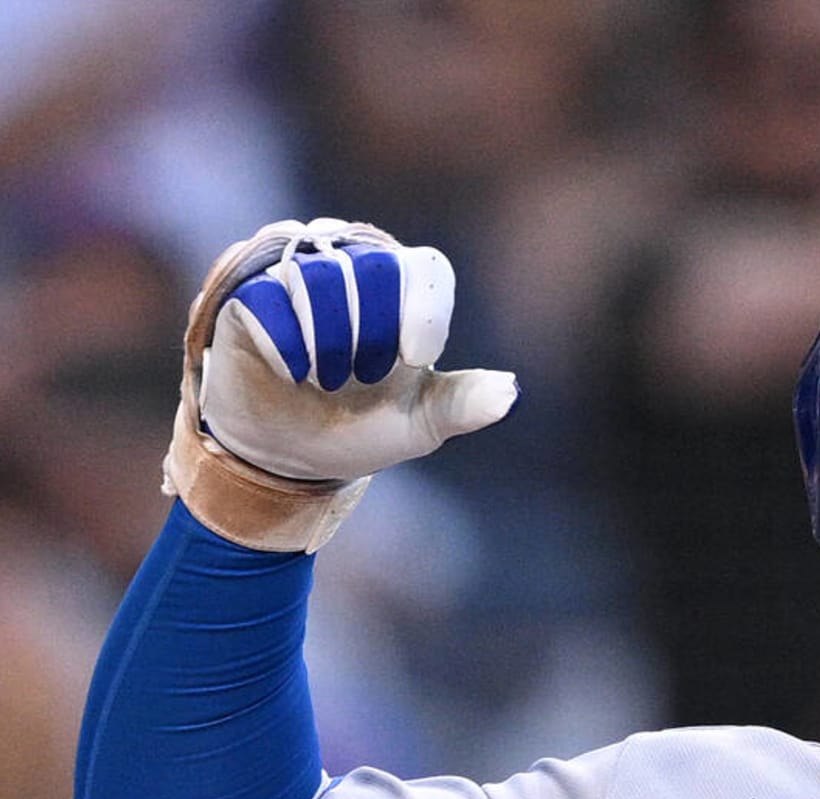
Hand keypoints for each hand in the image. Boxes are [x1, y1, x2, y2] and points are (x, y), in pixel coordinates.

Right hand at [198, 218, 516, 480]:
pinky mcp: (247, 291)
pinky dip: (286, 344)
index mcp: (405, 289)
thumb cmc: (361, 426)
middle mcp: (352, 264)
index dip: (423, 312)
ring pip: (318, 276)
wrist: (289, 453)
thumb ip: (463, 403)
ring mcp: (296, 271)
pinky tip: (290, 373)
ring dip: (329, 341)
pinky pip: (267, 295)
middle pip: (372, 268)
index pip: (426, 269)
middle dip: (370, 335)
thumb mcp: (420, 422)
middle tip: (360, 379)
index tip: (411, 360)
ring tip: (325, 378)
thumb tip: (511, 393)